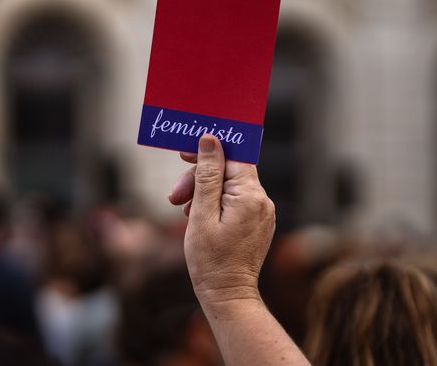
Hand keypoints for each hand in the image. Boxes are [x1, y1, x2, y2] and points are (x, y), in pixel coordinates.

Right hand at [170, 134, 275, 315]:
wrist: (227, 296)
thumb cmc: (211, 259)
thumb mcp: (201, 214)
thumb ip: (207, 175)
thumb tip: (210, 141)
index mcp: (251, 196)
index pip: (233, 155)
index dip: (208, 150)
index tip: (184, 153)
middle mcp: (262, 200)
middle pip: (228, 171)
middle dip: (199, 178)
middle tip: (175, 196)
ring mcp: (261, 212)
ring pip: (229, 186)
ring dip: (203, 192)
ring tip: (183, 211)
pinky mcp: (256, 222)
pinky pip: (234, 200)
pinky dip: (213, 203)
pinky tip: (196, 217)